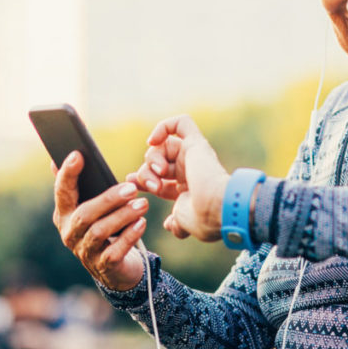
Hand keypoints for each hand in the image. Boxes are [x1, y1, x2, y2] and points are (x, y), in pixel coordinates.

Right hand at [53, 152, 148, 290]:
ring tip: (143, 204)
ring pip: (100, 232)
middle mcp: (69, 233)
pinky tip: (142, 223)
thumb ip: (78, 186)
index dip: (68, 174)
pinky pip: (115, 251)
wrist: (115, 266)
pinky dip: (129, 236)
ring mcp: (84, 252)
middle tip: (132, 187)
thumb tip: (57, 159)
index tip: (78, 154)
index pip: (62, 191)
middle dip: (108, 199)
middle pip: (84, 214)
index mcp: (64, 214)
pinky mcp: (103, 266)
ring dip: (123, 216)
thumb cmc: (104, 225)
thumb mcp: (91, 205)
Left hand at [129, 114, 229, 241]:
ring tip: (159, 172)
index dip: (143, 179)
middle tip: (150, 185)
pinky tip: (153, 140)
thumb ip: (176, 224)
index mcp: (188, 190)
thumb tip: (170, 225)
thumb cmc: (202, 218)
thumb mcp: (184, 224)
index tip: (131, 184)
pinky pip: (182, 123)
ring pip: (163, 146)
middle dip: (146, 172)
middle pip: (157, 162)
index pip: (160, 180)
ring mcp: (194, 156)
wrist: (216, 207)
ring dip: (152, 158)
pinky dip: (164, 127)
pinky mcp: (196, 143)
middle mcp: (191, 171)